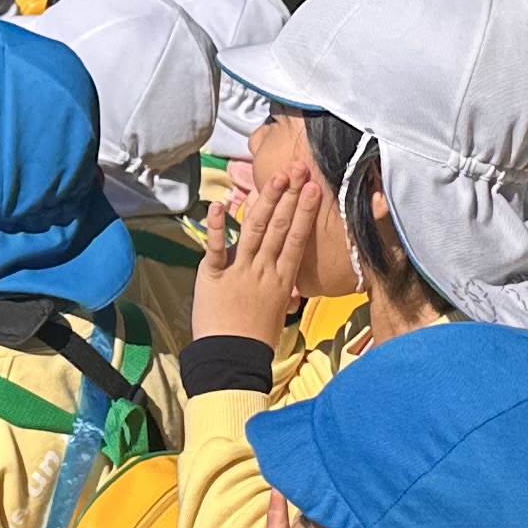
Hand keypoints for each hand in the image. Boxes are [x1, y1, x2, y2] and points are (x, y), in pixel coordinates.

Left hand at [195, 172, 315, 344]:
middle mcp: (264, 270)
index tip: (313, 189)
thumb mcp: (278, 312)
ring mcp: (239, 270)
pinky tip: (221, 203)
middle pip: (278, 227)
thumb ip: (283, 291)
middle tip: (298, 169)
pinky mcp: (213, 274)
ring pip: (255, 229)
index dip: (304, 212)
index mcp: (282, 279)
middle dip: (289, 196)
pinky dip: (217, 225)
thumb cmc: (256, 338)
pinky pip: (216, 246)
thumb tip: (292, 289)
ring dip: (266, 201)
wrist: (231, 357)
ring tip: (276, 178)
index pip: (296, 239)